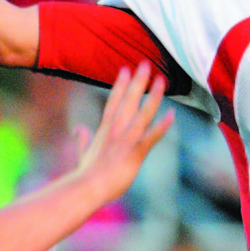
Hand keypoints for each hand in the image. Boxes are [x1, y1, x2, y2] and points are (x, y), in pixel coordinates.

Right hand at [72, 63, 173, 201]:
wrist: (88, 187)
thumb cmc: (86, 173)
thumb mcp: (84, 151)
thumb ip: (82, 138)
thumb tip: (78, 128)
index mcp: (105, 129)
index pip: (114, 101)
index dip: (120, 85)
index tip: (125, 69)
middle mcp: (116, 129)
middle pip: (129, 100)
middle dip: (137, 81)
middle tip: (145, 63)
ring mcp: (126, 139)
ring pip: (142, 113)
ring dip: (153, 96)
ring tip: (162, 80)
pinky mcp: (135, 152)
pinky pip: (151, 136)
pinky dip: (161, 125)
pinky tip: (172, 115)